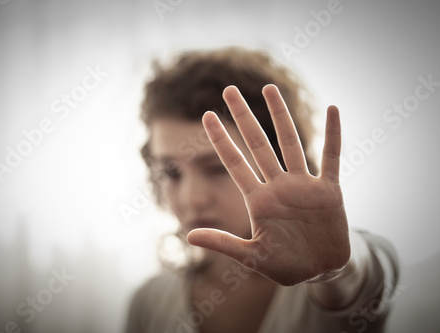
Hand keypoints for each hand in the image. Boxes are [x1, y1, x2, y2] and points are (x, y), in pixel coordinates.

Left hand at [186, 85, 349, 285]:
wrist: (320, 270)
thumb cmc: (285, 265)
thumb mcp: (253, 256)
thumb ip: (224, 244)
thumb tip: (188, 236)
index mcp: (259, 200)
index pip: (234, 163)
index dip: (221, 140)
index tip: (206, 116)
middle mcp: (278, 186)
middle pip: (258, 144)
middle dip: (243, 117)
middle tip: (228, 89)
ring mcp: (304, 185)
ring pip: (290, 143)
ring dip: (281, 116)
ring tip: (269, 88)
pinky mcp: (329, 191)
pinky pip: (331, 158)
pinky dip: (333, 135)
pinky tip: (332, 109)